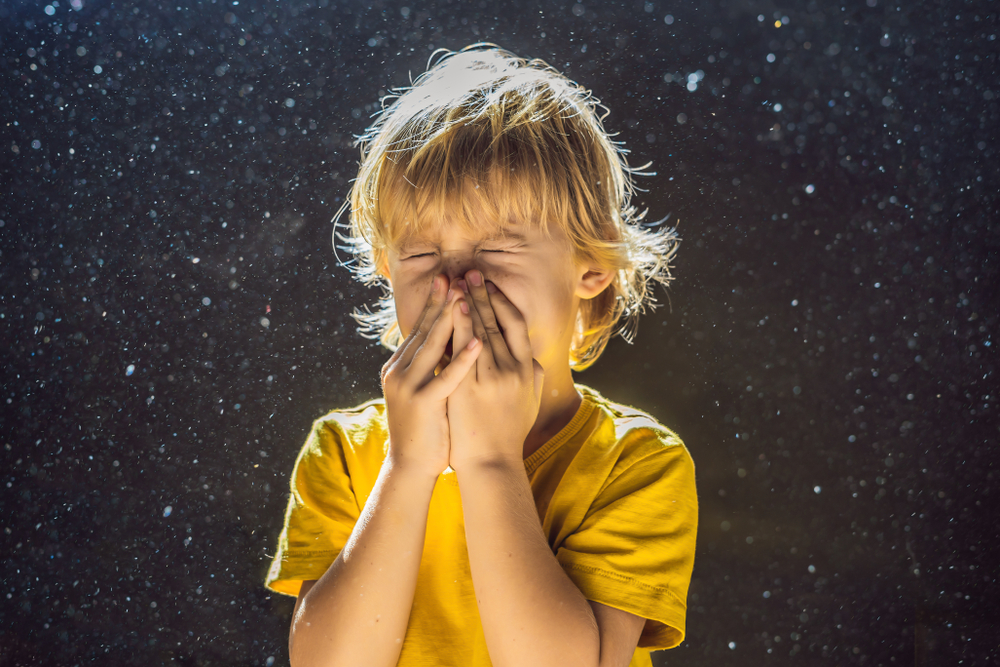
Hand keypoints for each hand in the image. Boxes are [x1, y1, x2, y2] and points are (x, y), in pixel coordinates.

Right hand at [381, 275, 481, 476]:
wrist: (410, 466)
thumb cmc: (426, 429)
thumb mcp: (427, 389)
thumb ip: (433, 366)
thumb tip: (450, 341)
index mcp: (401, 366)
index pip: (421, 328)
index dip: (436, 304)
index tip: (449, 280)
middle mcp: (400, 371)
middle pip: (425, 330)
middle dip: (442, 301)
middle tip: (455, 275)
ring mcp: (408, 387)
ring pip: (432, 346)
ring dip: (451, 319)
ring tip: (465, 296)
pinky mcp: (423, 404)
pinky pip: (446, 378)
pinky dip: (462, 359)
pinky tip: (477, 343)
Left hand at [447, 269, 543, 469]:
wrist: (491, 462)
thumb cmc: (509, 432)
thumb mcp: (530, 400)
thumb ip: (533, 374)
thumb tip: (531, 355)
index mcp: (527, 369)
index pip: (517, 324)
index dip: (502, 301)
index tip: (490, 284)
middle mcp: (512, 370)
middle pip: (496, 322)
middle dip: (482, 294)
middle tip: (470, 271)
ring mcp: (490, 379)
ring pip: (479, 332)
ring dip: (468, 304)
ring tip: (457, 282)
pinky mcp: (469, 389)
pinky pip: (461, 352)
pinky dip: (457, 327)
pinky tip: (450, 310)